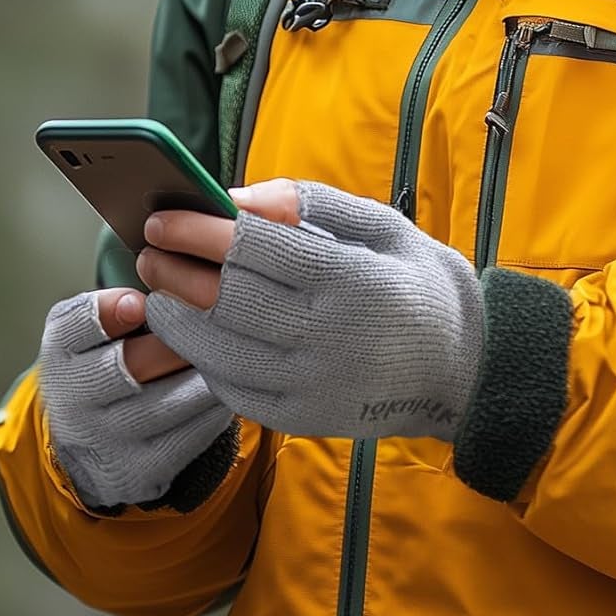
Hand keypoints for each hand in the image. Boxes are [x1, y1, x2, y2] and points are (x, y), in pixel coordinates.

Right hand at [37, 287, 234, 510]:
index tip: (141, 303)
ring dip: (202, 378)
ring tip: (233, 354)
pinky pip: (183, 439)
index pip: (76, 326)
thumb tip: (165, 283)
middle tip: (211, 324)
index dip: (108, 312)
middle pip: (127, 367)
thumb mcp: (94, 327)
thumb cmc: (107, 358)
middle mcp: (75, 398)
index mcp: (63, 351)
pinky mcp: (138, 468)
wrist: (92, 439)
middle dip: (174, 344)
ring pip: (162, 406)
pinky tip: (231, 389)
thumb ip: (116, 304)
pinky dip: (212, 412)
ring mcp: (105, 438)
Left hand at [141, 179, 484, 441]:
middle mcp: (328, 336)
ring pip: (220, 349)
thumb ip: (314, 204)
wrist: (469, 370)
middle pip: (226, 299)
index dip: (199, 230)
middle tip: (146, 249)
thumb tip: (241, 195)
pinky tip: (194, 334)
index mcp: (351, 279)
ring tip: (156, 290)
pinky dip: (205, 360)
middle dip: (175, 270)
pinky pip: (236, 390)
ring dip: (176, 318)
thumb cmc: (422, 284)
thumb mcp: (385, 227)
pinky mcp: (305, 419)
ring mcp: (313, 384)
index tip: (162, 215)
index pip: (254, 249)